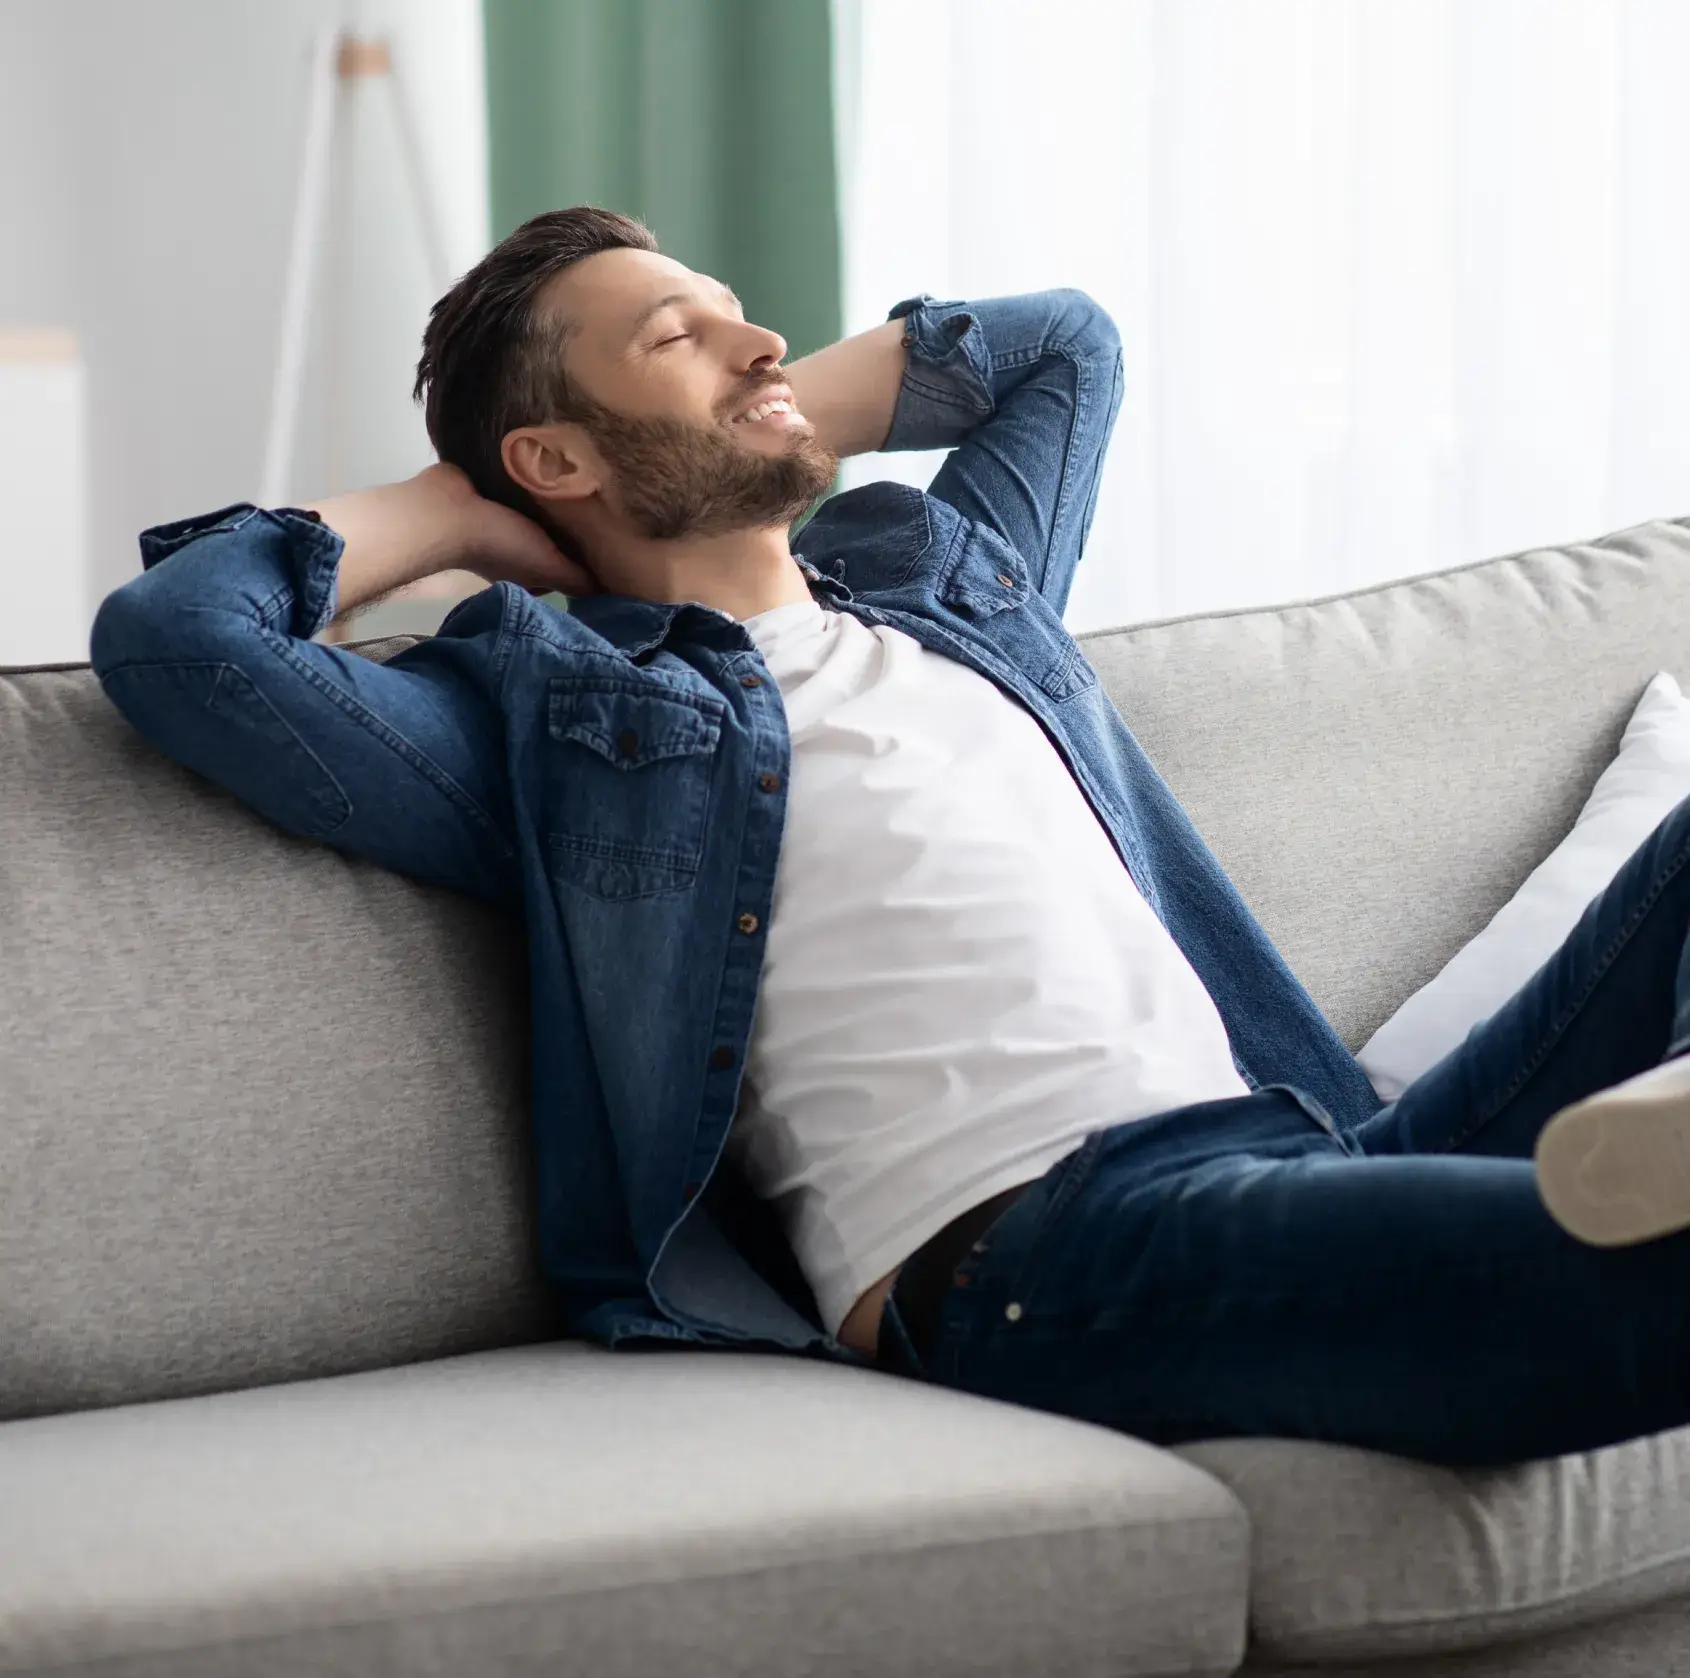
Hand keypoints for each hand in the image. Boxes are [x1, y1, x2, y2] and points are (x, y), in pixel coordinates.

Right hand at [417, 462, 598, 596]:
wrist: (448, 509)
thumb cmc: (500, 543)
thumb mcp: (545, 566)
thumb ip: (573, 578)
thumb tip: (604, 590)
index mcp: (523, 571)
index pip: (558, 570)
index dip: (579, 561)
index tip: (606, 545)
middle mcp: (510, 548)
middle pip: (548, 540)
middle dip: (569, 528)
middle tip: (602, 508)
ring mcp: (497, 518)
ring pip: (534, 512)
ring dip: (552, 501)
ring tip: (584, 481)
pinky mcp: (489, 490)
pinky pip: (517, 486)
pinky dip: (532, 479)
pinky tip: (553, 465)